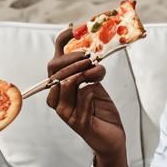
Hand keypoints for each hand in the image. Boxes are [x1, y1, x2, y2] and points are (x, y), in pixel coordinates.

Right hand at [46, 25, 126, 166]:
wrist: (112, 137)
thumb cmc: (101, 111)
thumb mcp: (94, 85)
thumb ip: (89, 70)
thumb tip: (91, 52)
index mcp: (59, 88)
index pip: (54, 61)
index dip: (62, 42)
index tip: (74, 28)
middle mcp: (57, 99)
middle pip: (55, 69)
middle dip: (74, 59)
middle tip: (92, 58)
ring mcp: (65, 112)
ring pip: (67, 81)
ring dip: (85, 73)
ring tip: (98, 73)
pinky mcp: (77, 122)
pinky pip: (83, 96)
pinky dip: (92, 91)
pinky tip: (97, 94)